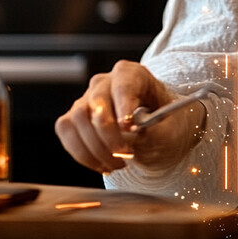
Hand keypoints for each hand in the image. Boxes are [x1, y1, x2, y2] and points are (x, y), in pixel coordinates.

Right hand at [55, 60, 206, 174]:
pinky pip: (67, 133)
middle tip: (124, 155)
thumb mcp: (171, 128)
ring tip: (117, 164)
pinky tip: (102, 164)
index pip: (124, 84)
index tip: (129, 128)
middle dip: (109, 135)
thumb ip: (154, 130)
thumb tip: (133, 133)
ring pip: (77, 118)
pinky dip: (82, 153)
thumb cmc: (166, 125)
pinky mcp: (73, 117)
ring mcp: (87, 98)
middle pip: (97, 102)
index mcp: (133, 74)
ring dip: (95, 148)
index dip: (124, 105)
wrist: (158, 133)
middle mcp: (106, 82)